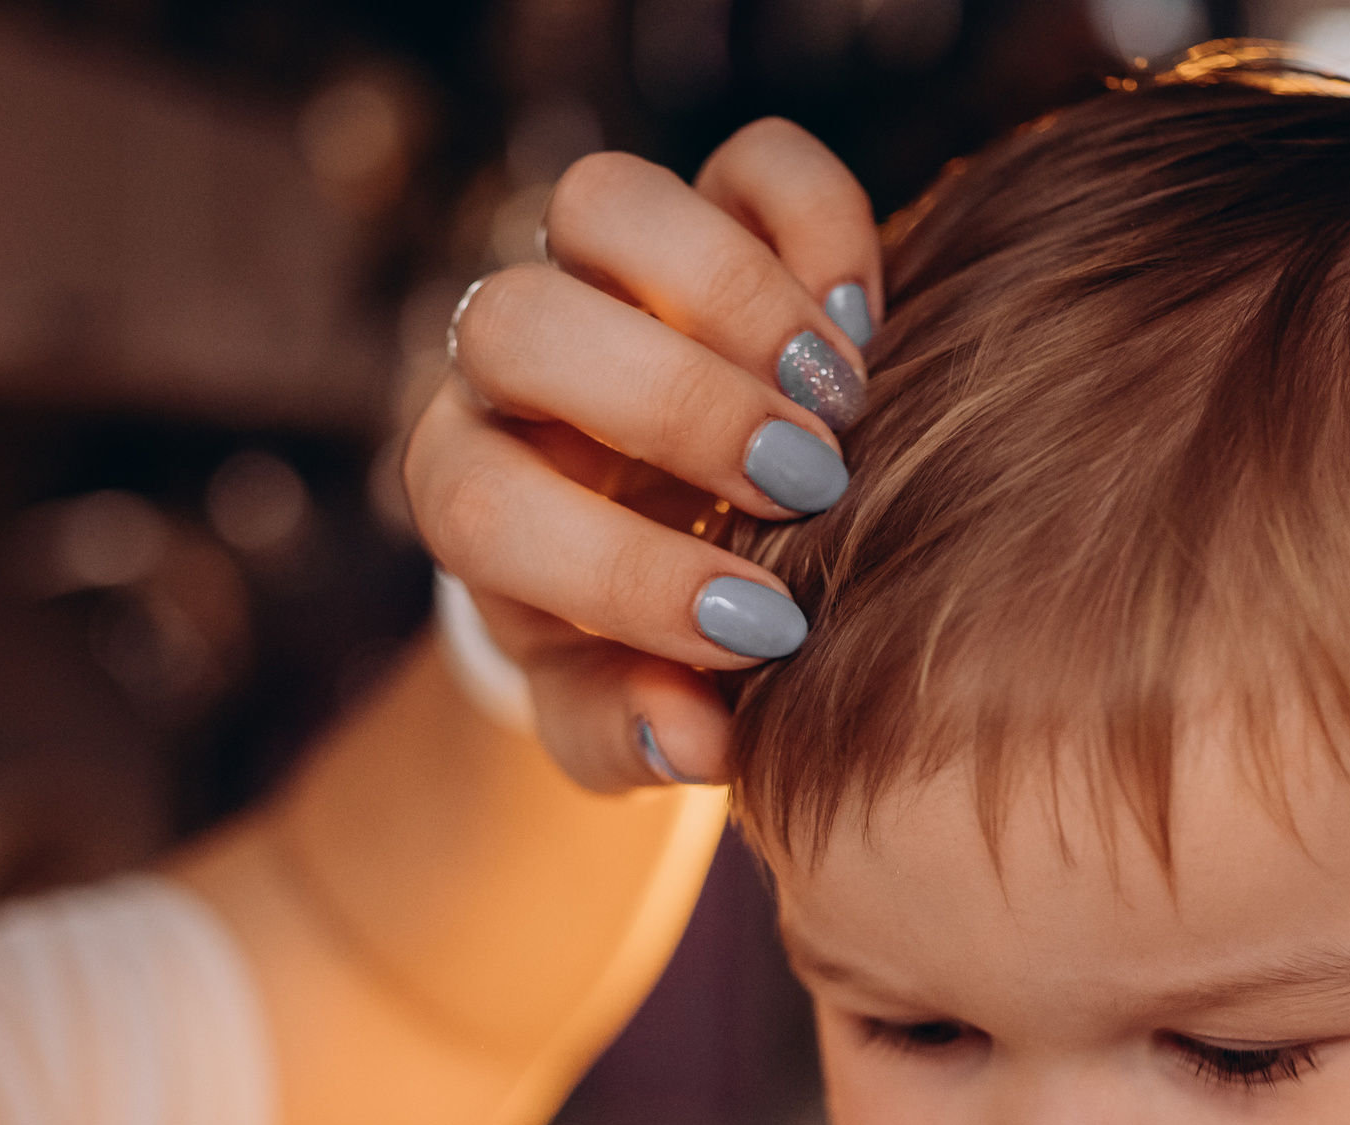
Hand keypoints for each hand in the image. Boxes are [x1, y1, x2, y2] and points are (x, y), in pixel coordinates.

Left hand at [406, 119, 880, 790]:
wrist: (669, 539)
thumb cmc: (634, 646)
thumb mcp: (618, 715)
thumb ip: (630, 737)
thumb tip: (695, 740)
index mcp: (475, 495)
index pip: (485, 506)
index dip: (619, 572)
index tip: (767, 630)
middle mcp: (514, 369)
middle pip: (518, 325)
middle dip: (672, 406)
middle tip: (809, 484)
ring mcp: (607, 271)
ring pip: (603, 201)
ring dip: (734, 295)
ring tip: (847, 397)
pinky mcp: (714, 213)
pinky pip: (749, 160)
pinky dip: (818, 223)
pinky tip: (874, 326)